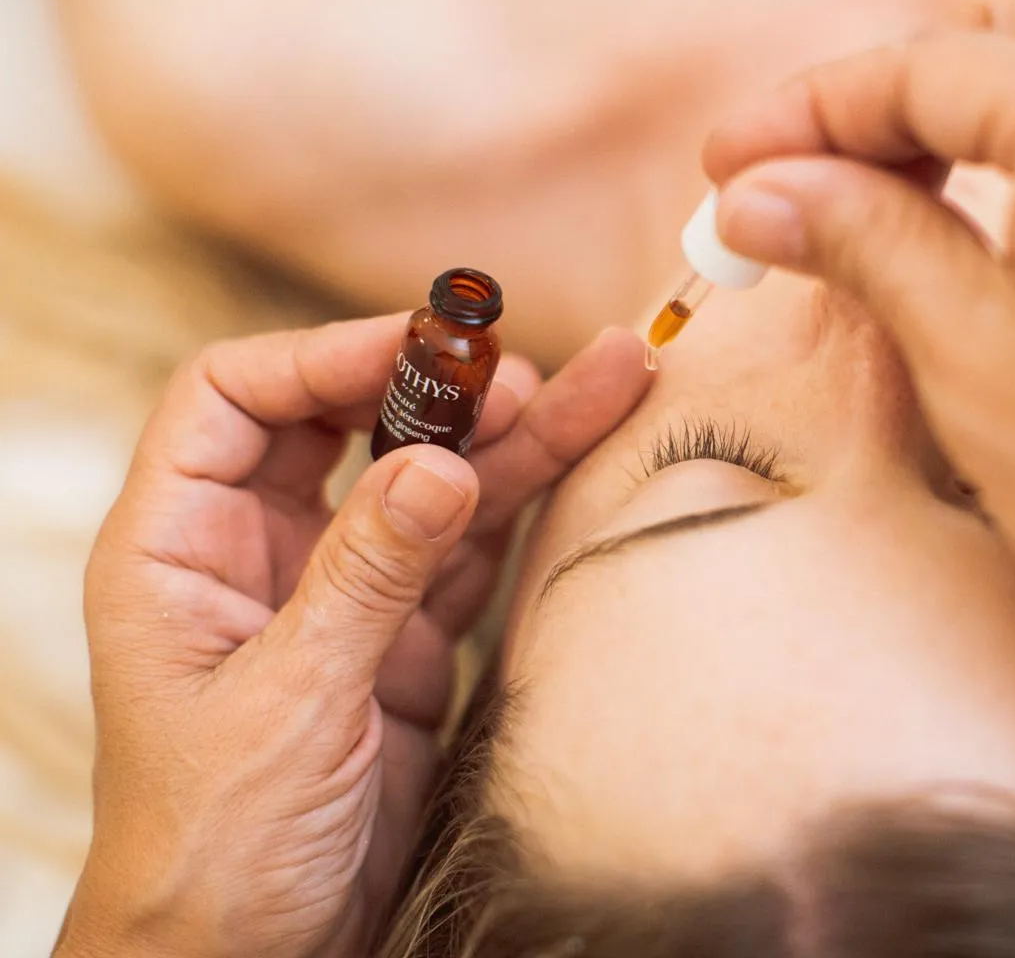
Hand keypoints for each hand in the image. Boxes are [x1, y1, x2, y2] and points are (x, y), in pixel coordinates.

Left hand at [56, 318, 649, 957]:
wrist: (252, 955)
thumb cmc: (212, 844)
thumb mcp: (288, 702)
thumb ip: (366, 575)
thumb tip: (440, 464)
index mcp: (180, 548)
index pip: (237, 400)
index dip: (325, 355)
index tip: (424, 347)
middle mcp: (261, 553)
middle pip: (351, 425)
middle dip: (439, 389)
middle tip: (527, 369)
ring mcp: (341, 593)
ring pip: (431, 486)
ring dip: (512, 440)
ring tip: (604, 383)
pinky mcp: (403, 640)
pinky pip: (470, 555)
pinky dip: (525, 514)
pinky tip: (582, 464)